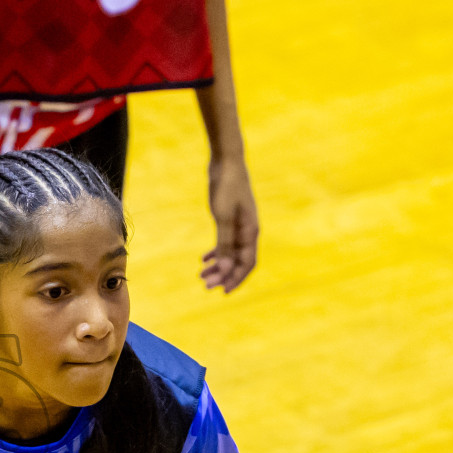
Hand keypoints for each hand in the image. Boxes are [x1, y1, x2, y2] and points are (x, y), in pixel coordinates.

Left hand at [201, 159, 258, 292]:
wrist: (226, 162)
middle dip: (223, 275)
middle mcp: (248, 231)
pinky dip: (216, 252)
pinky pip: (225, 242)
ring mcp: (239, 225)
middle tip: (206, 285)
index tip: (223, 291)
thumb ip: (224, 243)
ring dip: (218, 265)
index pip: (247, 263)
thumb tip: (224, 268)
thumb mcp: (223, 217)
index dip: (236, 278)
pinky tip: (204, 259)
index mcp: (250, 232)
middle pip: (238, 261)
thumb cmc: (226, 187)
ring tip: (202, 275)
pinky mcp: (230, 218)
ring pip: (230, 252)